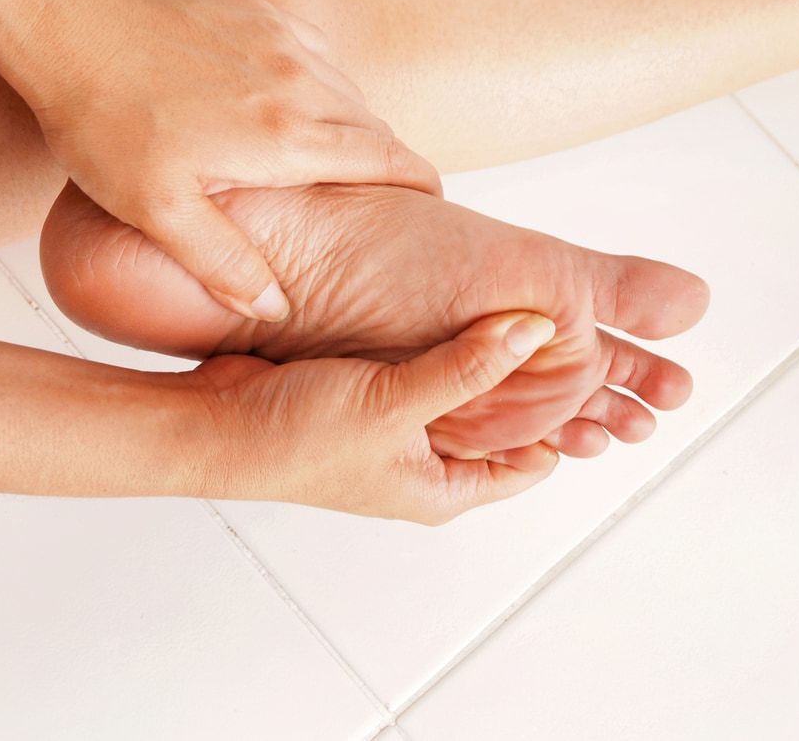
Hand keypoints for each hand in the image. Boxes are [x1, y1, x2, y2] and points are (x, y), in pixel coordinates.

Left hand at [0, 0, 440, 320]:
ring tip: (327, 165)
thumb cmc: (99, 105)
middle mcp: (300, 82)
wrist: (59, 4)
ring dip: (350, 128)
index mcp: (287, 137)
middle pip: (375, 128)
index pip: (390, 162)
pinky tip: (281, 108)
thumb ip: (222, 262)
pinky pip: (312, 56)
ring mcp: (282, 39)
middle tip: (375, 202)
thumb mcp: (154, 207)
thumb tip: (271, 306)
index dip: (420, 188)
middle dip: (387, 165)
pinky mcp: (259, 11)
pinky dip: (316, 90)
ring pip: (346, 91)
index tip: (427, 209)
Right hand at [185, 312, 557, 522]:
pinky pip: (424, 370)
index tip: (582, 367)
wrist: (215, 426)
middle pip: (498, 425)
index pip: (530, 461)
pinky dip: (442, 345)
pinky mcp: (370, 399)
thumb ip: (467, 368)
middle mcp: (423, 465)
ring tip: (511, 312)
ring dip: (481, 358)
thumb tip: (532, 332)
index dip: (560, 419)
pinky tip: (452, 309)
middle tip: (555, 331)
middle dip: (526, 384)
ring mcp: (396, 432)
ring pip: (460, 392)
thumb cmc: (292, 441)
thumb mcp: (393, 403)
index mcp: (442, 489)